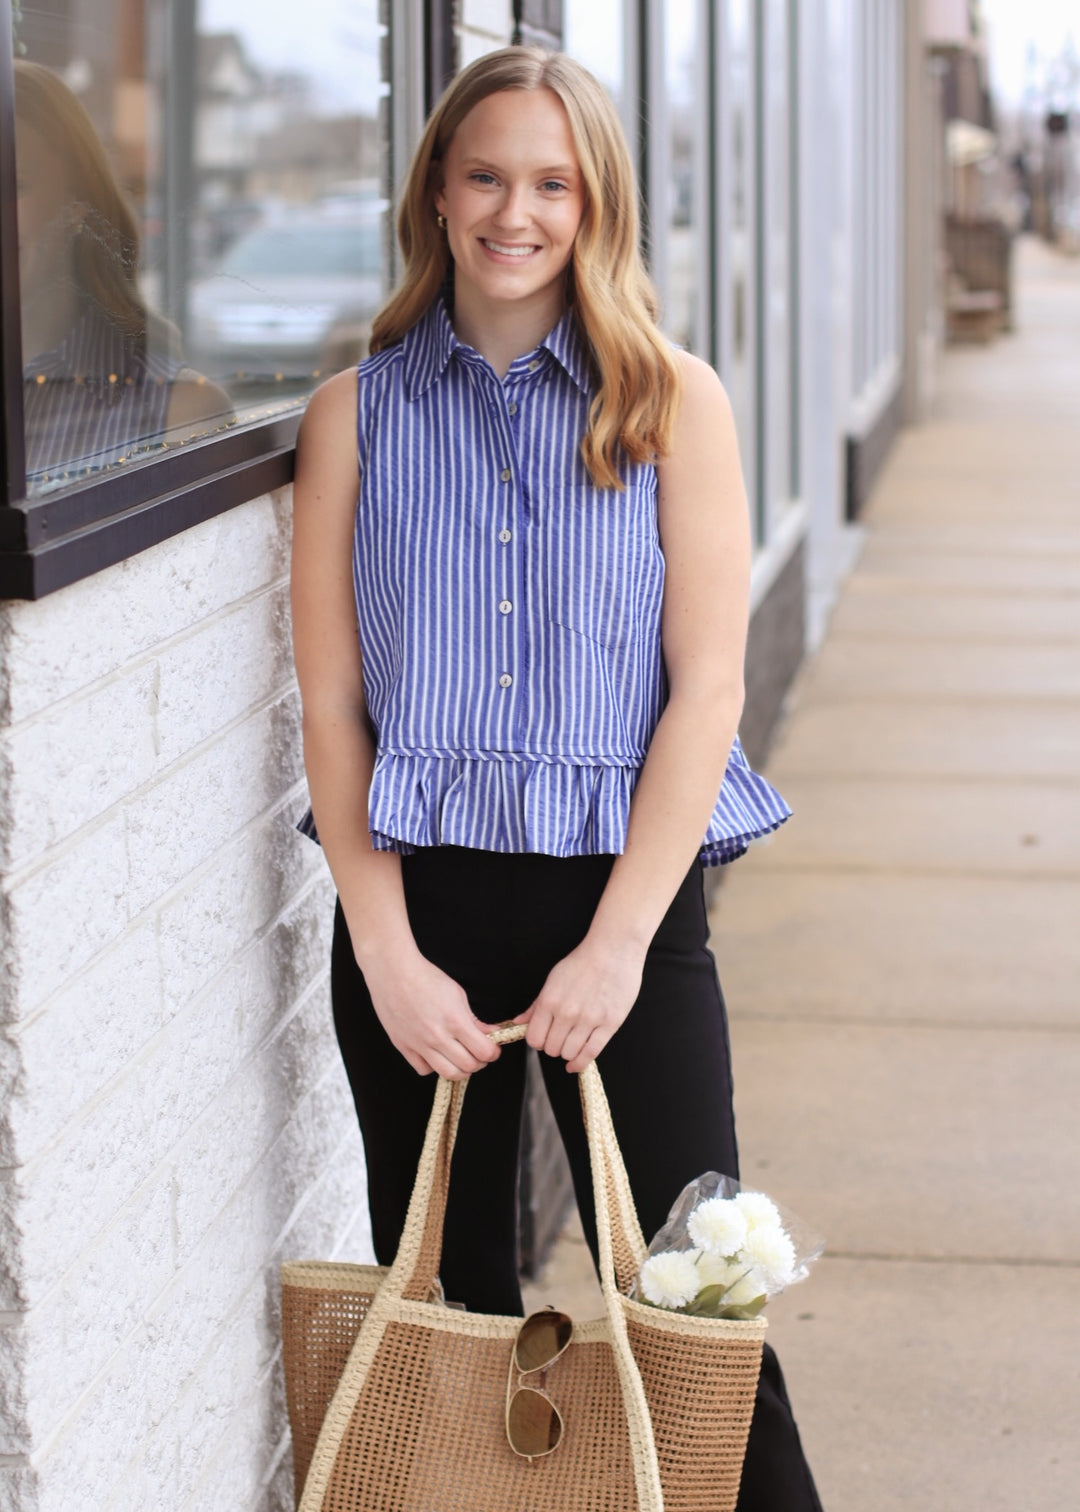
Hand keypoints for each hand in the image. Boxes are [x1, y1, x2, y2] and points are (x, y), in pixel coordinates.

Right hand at [361, 945, 502, 1079]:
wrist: (393, 972)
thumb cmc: (425, 978)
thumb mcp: (457, 994)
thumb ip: (474, 1019)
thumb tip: (491, 1033)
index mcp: (455, 1021)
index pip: (483, 1051)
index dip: (493, 1052)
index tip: (492, 1048)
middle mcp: (437, 1036)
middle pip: (468, 1066)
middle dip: (479, 1062)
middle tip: (478, 1052)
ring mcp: (419, 1044)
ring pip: (448, 1074)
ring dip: (460, 1069)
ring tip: (461, 1058)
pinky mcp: (403, 1046)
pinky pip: (424, 1069)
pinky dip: (434, 1067)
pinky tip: (436, 1054)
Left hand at [515, 936, 644, 1072]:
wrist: (613, 949)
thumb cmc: (583, 962)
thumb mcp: (553, 979)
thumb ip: (536, 1004)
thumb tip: (518, 1022)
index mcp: (550, 1000)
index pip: (534, 1038)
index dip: (537, 1041)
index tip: (543, 1038)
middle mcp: (567, 1012)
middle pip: (551, 1049)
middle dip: (552, 1047)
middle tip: (559, 1039)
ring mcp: (589, 1019)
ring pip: (569, 1053)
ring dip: (567, 1053)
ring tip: (570, 1044)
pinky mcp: (609, 1024)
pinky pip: (591, 1053)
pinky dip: (580, 1063)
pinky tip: (576, 1064)